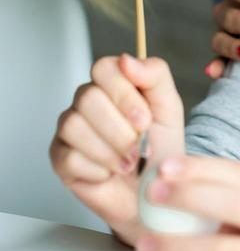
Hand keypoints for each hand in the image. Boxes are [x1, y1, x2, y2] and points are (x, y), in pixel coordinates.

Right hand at [50, 54, 184, 243]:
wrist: (154, 191)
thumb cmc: (160, 147)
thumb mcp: (169, 106)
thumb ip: (154, 74)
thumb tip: (126, 59)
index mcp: (112, 82)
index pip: (103, 68)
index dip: (124, 94)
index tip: (144, 119)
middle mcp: (87, 100)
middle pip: (88, 98)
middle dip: (120, 129)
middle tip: (139, 147)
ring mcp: (70, 127)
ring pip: (74, 126)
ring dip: (109, 150)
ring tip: (128, 163)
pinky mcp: (60, 157)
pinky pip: (69, 157)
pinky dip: (97, 169)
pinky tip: (109, 173)